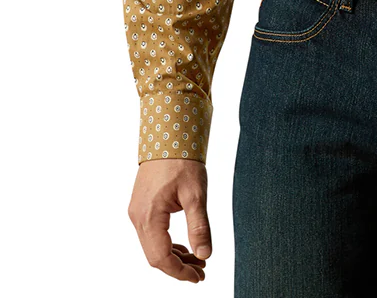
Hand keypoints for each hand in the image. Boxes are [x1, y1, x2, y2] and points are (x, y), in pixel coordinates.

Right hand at [127, 157, 210, 282]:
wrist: (169, 134)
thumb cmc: (183, 160)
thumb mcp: (196, 194)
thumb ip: (199, 226)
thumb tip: (205, 254)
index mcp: (149, 216)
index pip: (161, 258)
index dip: (179, 272)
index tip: (199, 276)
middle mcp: (138, 217)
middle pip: (154, 256)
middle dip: (178, 267)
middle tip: (201, 271)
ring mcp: (137, 212)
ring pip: (152, 246)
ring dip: (173, 256)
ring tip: (197, 260)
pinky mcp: (141, 206)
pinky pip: (151, 234)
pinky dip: (167, 243)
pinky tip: (184, 245)